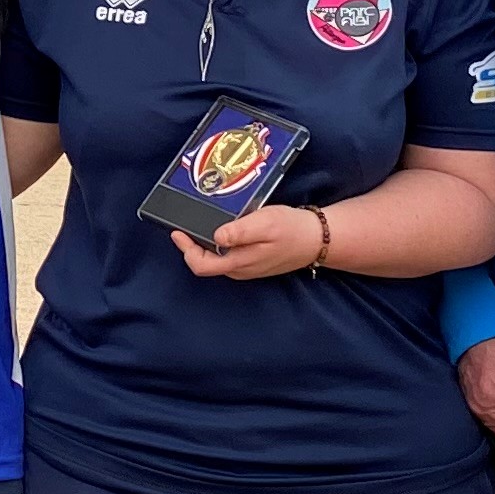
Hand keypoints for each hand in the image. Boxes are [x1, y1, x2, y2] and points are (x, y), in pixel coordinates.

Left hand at [174, 205, 320, 280]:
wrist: (317, 239)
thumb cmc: (292, 229)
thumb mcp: (265, 223)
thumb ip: (240, 232)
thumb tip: (216, 236)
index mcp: (239, 262)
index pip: (201, 265)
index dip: (185, 250)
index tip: (177, 232)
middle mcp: (239, 269)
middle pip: (205, 263)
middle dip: (191, 245)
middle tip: (185, 224)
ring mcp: (245, 267)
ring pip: (216, 259)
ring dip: (204, 244)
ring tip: (200, 223)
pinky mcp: (252, 262)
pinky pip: (227, 256)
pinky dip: (218, 243)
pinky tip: (222, 229)